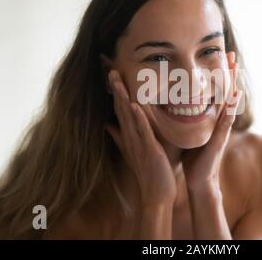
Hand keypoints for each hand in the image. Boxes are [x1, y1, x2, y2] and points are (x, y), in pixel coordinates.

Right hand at [105, 70, 176, 205]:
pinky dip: (138, 118)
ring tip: (117, 79)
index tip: (110, 72)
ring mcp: (137, 142)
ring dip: (123, 97)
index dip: (115, 90)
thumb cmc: (148, 170)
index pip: (120, 108)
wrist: (155, 192)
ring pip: (128, 115)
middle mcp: (130, 135)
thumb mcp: (132, 149)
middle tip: (109, 68)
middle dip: (115, 88)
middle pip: (121, 107)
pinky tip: (135, 105)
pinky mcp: (148, 149)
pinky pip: (142, 131)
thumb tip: (106, 123)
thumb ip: (120, 135)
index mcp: (128, 134)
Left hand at [182, 52, 240, 192]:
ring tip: (236, 68)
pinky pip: (227, 121)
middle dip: (229, 73)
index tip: (219, 56)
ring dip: (234, 85)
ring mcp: (221, 129)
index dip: (218, 75)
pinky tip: (235, 97)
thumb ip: (185, 120)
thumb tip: (171, 105)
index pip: (216, 91)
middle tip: (232, 53)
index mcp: (211, 118)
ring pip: (230, 103)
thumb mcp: (189, 133)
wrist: (199, 179)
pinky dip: (231, 109)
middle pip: (226, 92)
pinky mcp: (220, 139)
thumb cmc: (194, 156)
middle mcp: (219, 120)